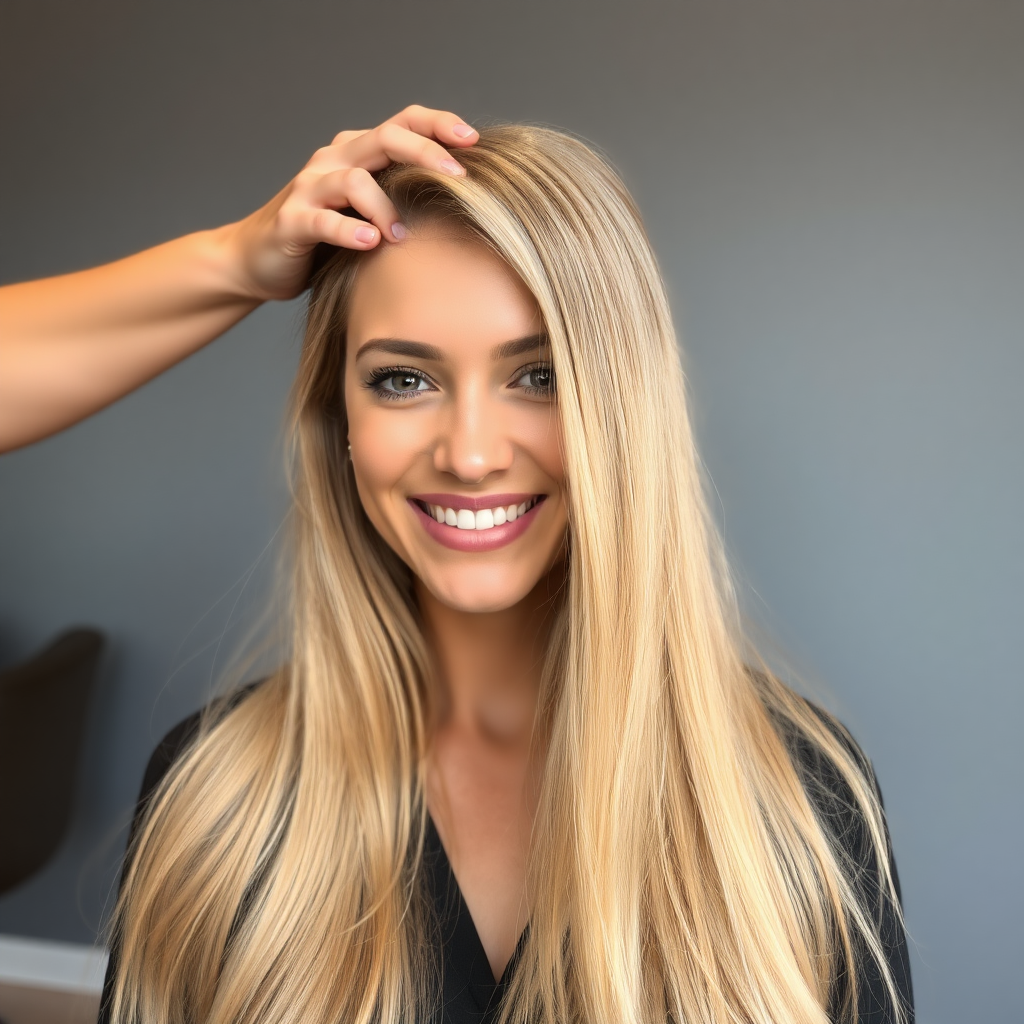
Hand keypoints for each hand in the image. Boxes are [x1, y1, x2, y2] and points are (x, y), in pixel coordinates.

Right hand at [225, 105, 478, 301]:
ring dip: (384, 206)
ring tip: (402, 235)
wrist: (258, 260)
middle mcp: (333, 160)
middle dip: (425, 153)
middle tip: (459, 176)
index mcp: (358, 154)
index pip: (402, 123)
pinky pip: (322, 219)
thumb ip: (403, 202)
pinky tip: (369, 243)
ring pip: (354, 180)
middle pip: (385, 139)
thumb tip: (468, 208)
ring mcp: (309, 188)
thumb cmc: (324, 240)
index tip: (474, 141)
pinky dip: (347, 229)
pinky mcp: (291, 221)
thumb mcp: (370, 215)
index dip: (438, 125)